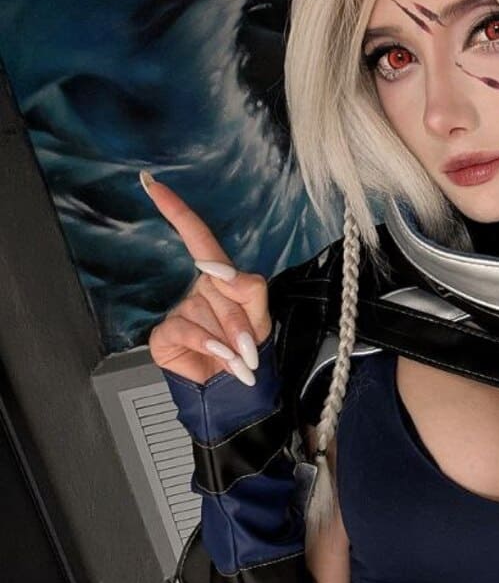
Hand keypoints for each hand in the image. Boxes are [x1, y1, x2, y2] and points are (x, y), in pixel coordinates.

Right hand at [141, 171, 271, 385]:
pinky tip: (217, 358)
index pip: (197, 237)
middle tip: (249, 347)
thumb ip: (249, 289)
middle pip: (218, 286)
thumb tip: (220, 272)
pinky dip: (208, 344)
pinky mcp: (163, 335)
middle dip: (239, 319)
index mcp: (220, 280)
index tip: (153, 185)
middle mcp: (198, 291)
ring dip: (228, 338)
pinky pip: (186, 328)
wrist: (235, 396)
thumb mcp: (261, 319)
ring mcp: (178, 312)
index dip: (176, 210)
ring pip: (205, 311)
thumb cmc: (249, 355)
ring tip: (236, 360)